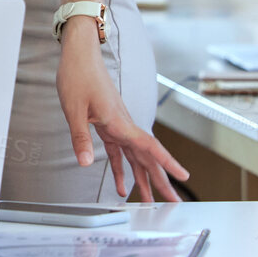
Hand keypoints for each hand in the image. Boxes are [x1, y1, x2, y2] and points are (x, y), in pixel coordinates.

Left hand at [57, 22, 187, 200]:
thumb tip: (85, 163)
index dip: (167, 162)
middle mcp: (123, 124)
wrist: (79, 54)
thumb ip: (80, 137)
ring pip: (135, 157)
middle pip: (147, 157)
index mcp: (120, 121)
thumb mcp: (74, 109)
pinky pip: (119, 152)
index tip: (184, 177)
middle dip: (160, 180)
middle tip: (173, 202)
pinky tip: (122, 185)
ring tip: (149, 201)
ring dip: (143, 179)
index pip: (149, 146)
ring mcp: (118, 125)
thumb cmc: (77, 75)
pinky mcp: (108, 124)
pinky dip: (121, 169)